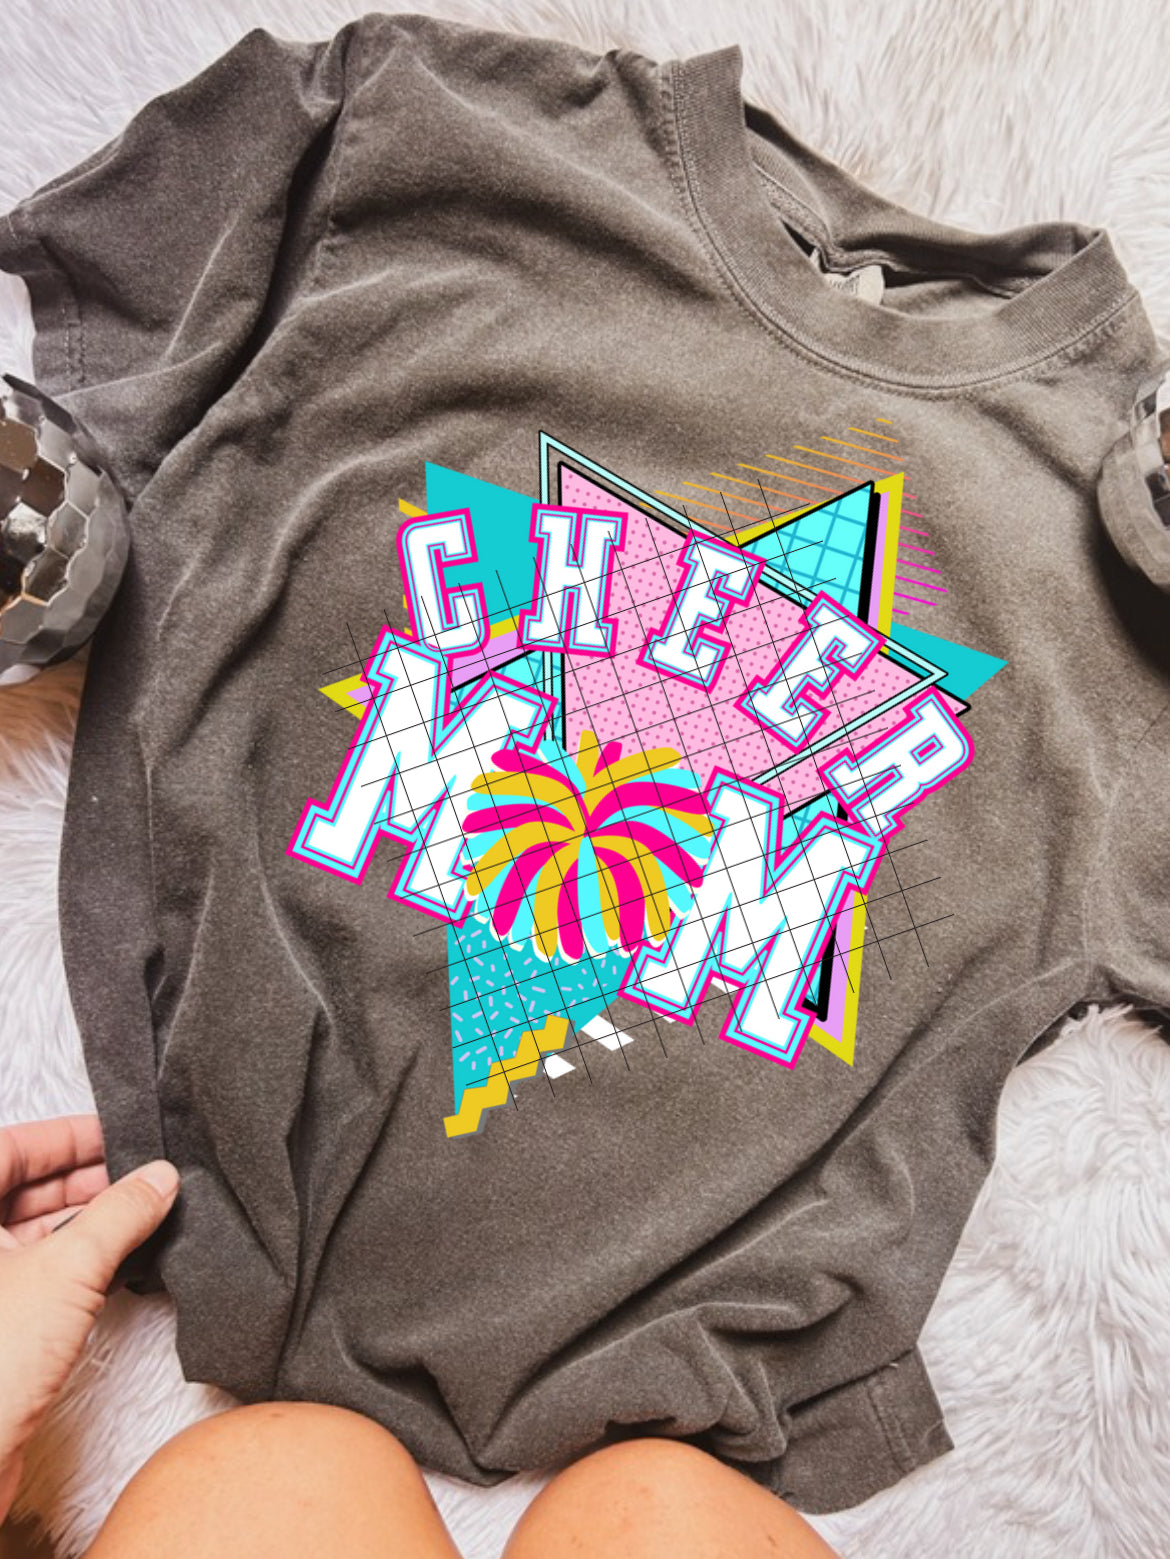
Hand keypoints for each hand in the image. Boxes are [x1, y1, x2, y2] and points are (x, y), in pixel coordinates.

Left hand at [0, 1114, 178, 1521]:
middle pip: (20, 1187)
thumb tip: (159, 1179)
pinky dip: (74, 1260)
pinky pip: (34, 1272)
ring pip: (29, 1231)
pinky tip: (121, 1259)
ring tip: (144, 1213)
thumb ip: (119, 1214)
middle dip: (85, 1178)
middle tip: (144, 1174)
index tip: (120, 1132)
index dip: (68, 1136)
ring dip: (85, 1220)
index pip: (13, 1147)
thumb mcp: (68, 1270)